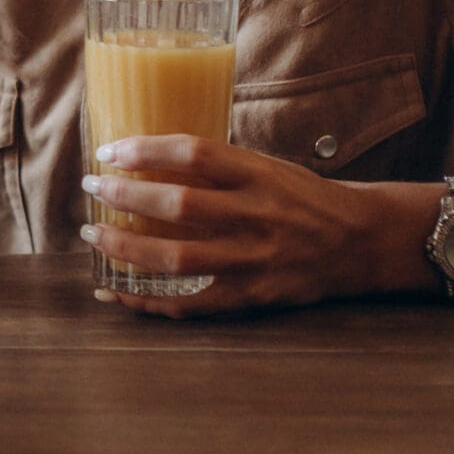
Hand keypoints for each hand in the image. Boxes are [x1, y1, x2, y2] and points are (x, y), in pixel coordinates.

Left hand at [79, 135, 438, 316]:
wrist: (361, 241)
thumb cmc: (304, 197)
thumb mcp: (268, 166)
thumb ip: (217, 164)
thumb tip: (145, 153)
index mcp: (259, 174)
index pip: (194, 152)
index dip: (145, 149)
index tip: (109, 150)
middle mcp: (256, 215)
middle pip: (178, 204)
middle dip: (125, 195)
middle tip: (91, 187)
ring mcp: (253, 260)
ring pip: (177, 257)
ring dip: (126, 246)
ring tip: (93, 234)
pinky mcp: (252, 296)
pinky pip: (191, 304)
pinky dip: (147, 302)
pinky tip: (114, 293)